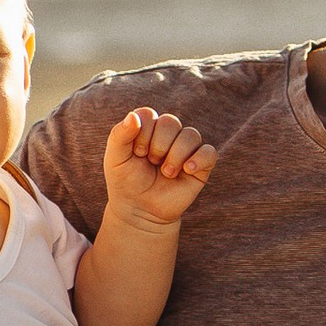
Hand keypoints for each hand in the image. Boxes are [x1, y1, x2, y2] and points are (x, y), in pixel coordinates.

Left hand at [101, 106, 216, 234]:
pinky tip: (187, 170)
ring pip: (191, 135)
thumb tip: (133, 116)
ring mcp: (186, 150)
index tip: (137, 153)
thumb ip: (119, 135)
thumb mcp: (115, 158)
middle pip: (170, 122)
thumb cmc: (125, 182)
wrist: (139, 211)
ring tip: (166, 173)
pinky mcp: (201, 167)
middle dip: (158, 145)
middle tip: (151, 163)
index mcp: (147, 128)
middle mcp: (168, 135)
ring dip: (176, 155)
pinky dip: (199, 159)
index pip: (148, 114)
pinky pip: (209, 153)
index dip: (142, 132)